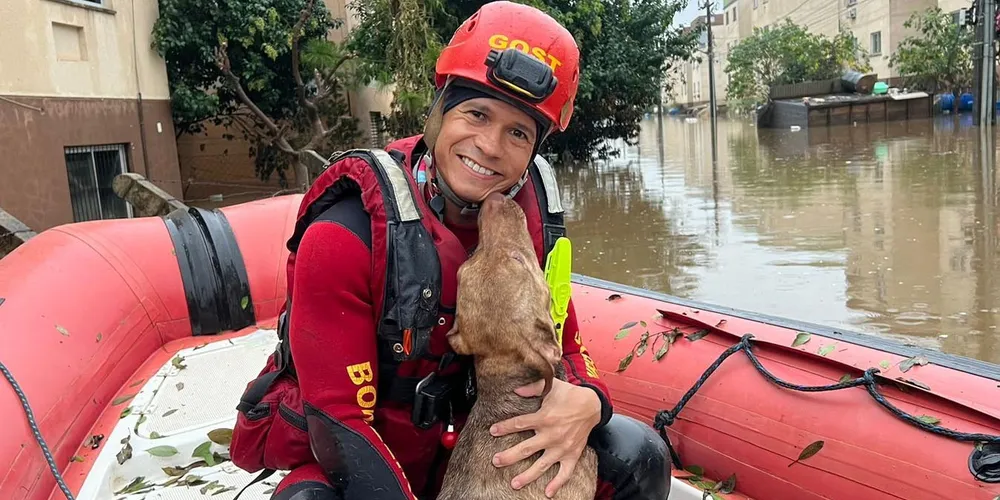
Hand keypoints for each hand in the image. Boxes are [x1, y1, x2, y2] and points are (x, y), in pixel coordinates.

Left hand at [489, 378, 601, 497]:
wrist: (592, 404)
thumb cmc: (569, 395)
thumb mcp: (551, 386)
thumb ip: (532, 388)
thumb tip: (515, 389)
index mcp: (545, 418)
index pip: (520, 423)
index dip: (504, 427)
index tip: (492, 431)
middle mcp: (552, 435)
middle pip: (526, 449)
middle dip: (509, 456)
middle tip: (496, 461)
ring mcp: (562, 448)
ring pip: (542, 465)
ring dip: (527, 475)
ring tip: (514, 484)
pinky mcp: (572, 454)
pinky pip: (565, 473)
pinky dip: (557, 484)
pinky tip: (547, 493)